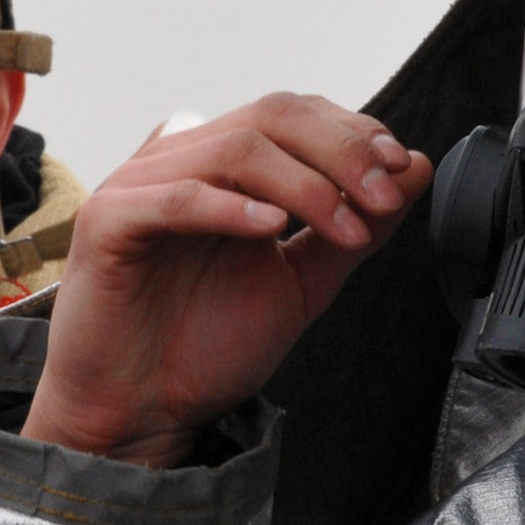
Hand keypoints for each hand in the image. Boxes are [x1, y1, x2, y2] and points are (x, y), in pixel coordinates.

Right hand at [21, 94, 432, 468]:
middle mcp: (186, 162)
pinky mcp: (108, 222)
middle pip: (271, 116)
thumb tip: (416, 167)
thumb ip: (356, 224)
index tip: (400, 169)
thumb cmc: (207, 345)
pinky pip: (175, 198)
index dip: (354, 132)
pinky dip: (229, 207)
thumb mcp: (304, 282)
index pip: (297, 114)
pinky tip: (270, 230)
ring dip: (304, 185)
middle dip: (341, 151)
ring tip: (343, 229)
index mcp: (228, 168)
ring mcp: (143, 186)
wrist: (141, 410)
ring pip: (235, 150)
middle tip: (383, 197)